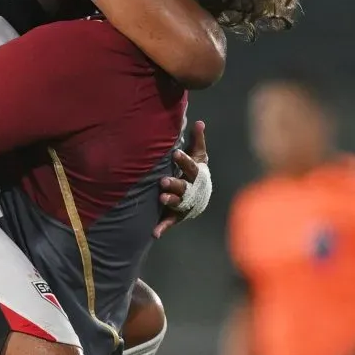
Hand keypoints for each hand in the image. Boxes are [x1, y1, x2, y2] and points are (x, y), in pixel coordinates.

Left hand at [154, 120, 209, 236]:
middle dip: (174, 184)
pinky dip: (162, 227)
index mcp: (195, 174)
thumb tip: (199, 122)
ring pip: (177, 203)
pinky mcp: (176, 215)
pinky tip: (154, 233)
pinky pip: (169, 221)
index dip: (184, 160)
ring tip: (161, 198)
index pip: (191, 166)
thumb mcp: (198, 155)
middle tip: (163, 181)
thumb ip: (197, 140)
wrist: (200, 197)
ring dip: (170, 201)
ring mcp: (184, 204)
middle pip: (184, 187)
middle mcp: (191, 190)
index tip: (174, 153)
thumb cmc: (196, 171)